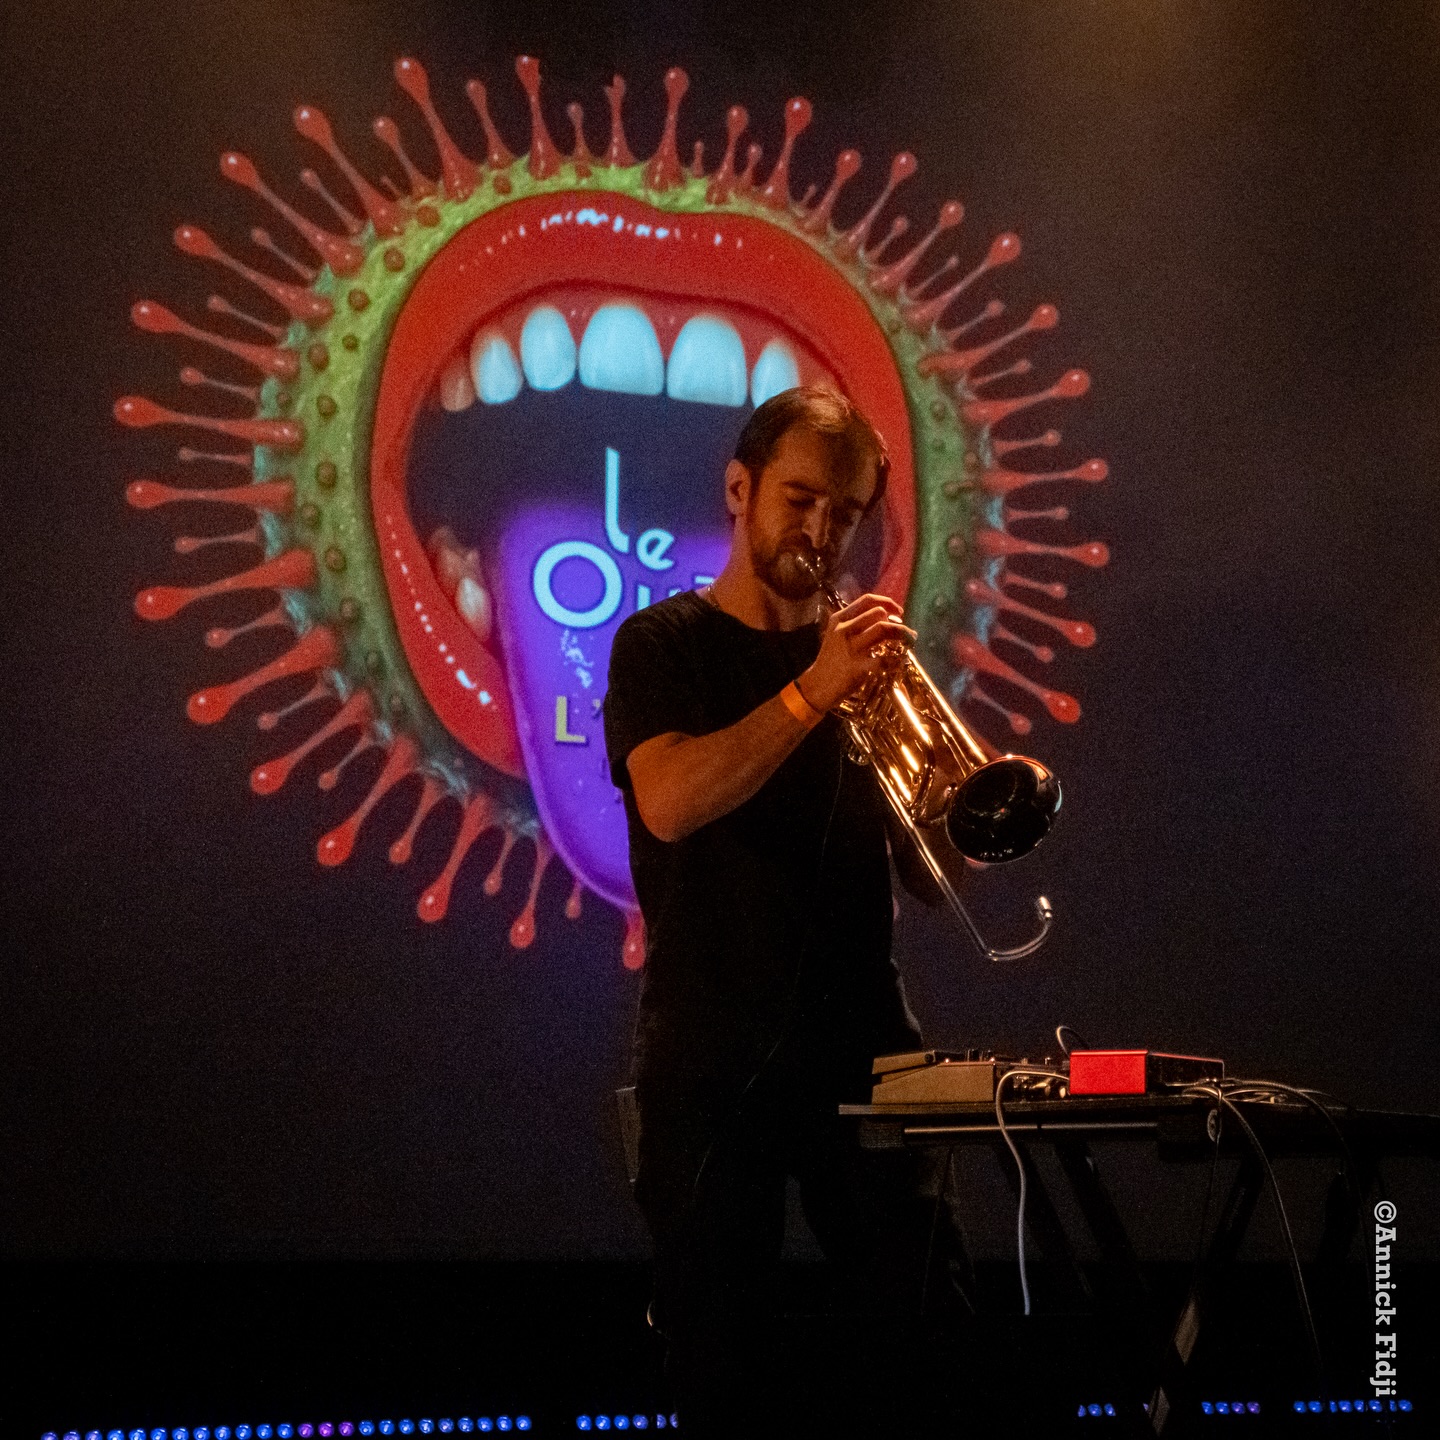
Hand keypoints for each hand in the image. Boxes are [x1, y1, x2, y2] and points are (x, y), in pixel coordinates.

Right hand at [799, 593, 915, 711]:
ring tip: (910, 640)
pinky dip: (896, 660)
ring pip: (883, 630)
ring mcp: (850, 648)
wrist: (817, 686)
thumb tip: (884, 617)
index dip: (887, 602)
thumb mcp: (836, 635)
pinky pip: (884, 659)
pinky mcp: (857, 667)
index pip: (867, 600)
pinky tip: (899, 662)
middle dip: (897, 622)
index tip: (898, 612)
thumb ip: (855, 624)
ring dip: (903, 634)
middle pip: (878, 614)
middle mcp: (844, 630)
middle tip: (906, 631)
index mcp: (839, 619)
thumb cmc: (831, 660)